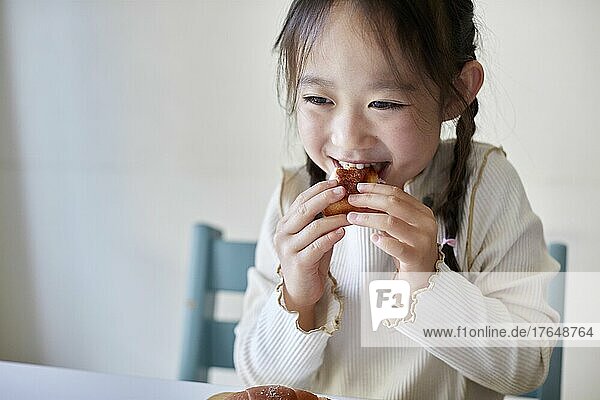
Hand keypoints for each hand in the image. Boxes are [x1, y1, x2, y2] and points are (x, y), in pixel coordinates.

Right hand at [273, 179, 349, 312]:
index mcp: (285, 224)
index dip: (319, 190)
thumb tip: (341, 198)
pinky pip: (317, 246)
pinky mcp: (298, 263)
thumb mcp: (314, 236)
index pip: (301, 200)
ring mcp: (288, 249)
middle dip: (326, 198)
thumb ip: (321, 219)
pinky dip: (332, 237)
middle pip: (305, 210)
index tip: (337, 182)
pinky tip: (343, 232)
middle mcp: (283, 234)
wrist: (301, 291)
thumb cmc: (311, 260)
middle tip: (344, 190)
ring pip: (314, 228)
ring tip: (351, 215)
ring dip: (335, 219)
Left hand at [346, 183, 438, 272]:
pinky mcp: (416, 258)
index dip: (376, 189)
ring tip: (352, 218)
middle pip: (393, 204)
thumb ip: (392, 212)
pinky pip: (396, 247)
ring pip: (391, 222)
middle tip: (352, 200)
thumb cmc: (409, 251)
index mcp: (423, 212)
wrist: (422, 278)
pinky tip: (372, 238)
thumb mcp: (404, 227)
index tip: (359, 188)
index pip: (398, 194)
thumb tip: (368, 194)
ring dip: (368, 218)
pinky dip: (382, 241)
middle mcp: (426, 224)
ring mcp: (423, 241)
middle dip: (369, 200)